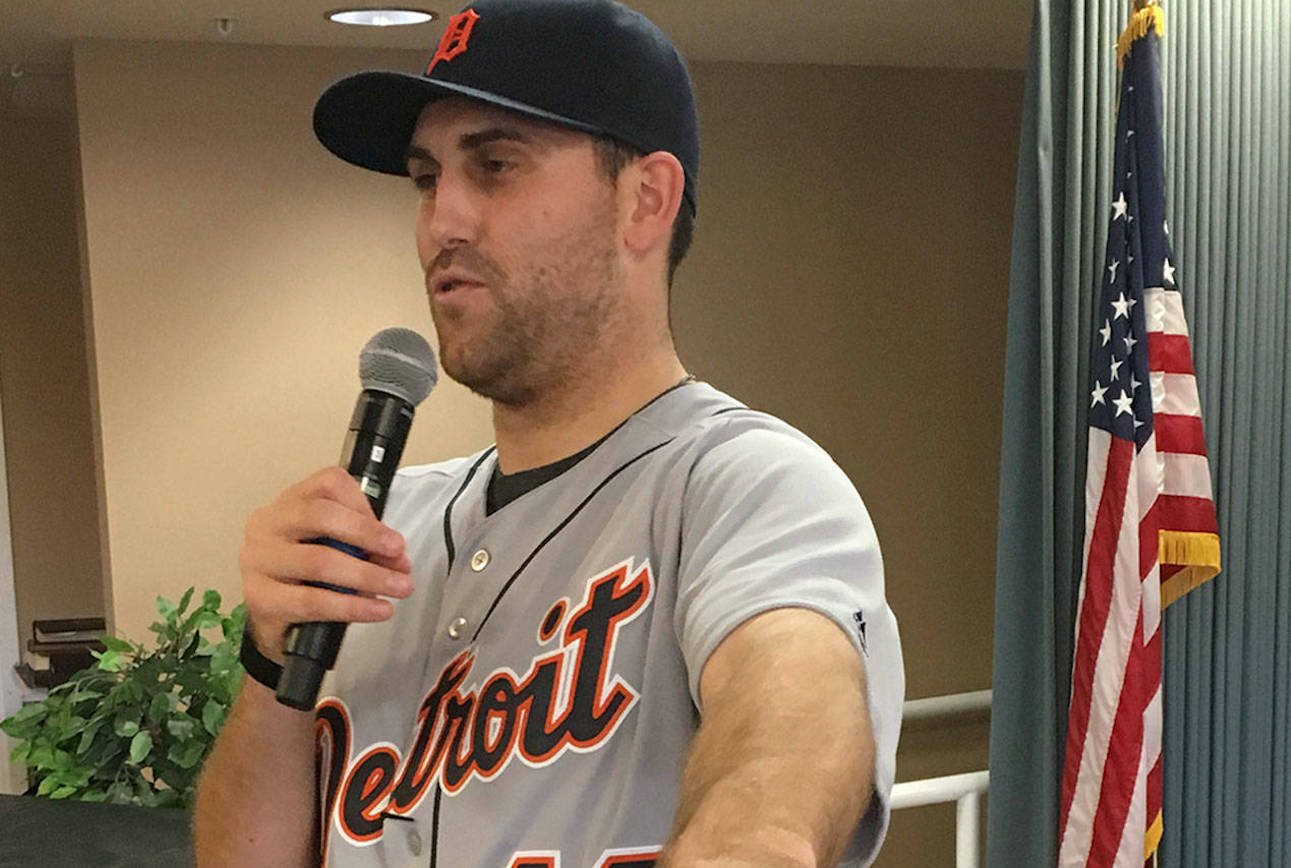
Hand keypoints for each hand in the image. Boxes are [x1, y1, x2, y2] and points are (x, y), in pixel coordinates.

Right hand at [239, 466, 413, 660]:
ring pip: (319, 561)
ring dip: (368, 576)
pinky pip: (313, 601)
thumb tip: (398, 560)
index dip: (365, 508)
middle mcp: (268, 525)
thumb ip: (362, 545)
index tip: (392, 536)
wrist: (269, 619)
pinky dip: (352, 607)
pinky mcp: (260, 598)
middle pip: (321, 515)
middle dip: (369, 537)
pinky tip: (377, 610)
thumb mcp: (332, 548)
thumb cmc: (305, 575)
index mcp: (290, 503)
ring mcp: (258, 561)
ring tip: (398, 588)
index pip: (329, 485)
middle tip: (400, 559)